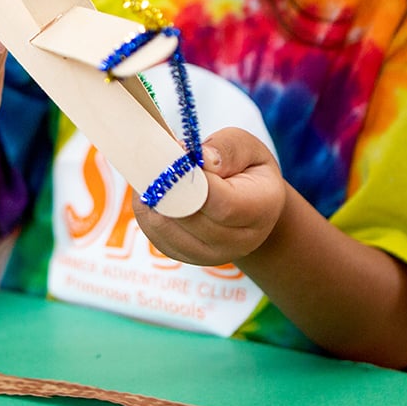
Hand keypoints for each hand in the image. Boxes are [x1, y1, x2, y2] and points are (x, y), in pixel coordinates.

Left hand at [133, 127, 286, 266]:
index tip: (174, 151)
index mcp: (260, 210)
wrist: (250, 210)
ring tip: (155, 169)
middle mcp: (237, 241)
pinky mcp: (182, 256)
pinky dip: (146, 207)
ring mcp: (208, 255)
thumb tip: (200, 159)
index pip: (221, 202)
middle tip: (153, 154)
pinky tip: (152, 188)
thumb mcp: (249, 149)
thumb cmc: (249, 172)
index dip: (192, 178)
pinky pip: (152, 231)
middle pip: (187, 216)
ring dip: (151, 195)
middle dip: (166, 184)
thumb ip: (227, 149)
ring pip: (163, 226)